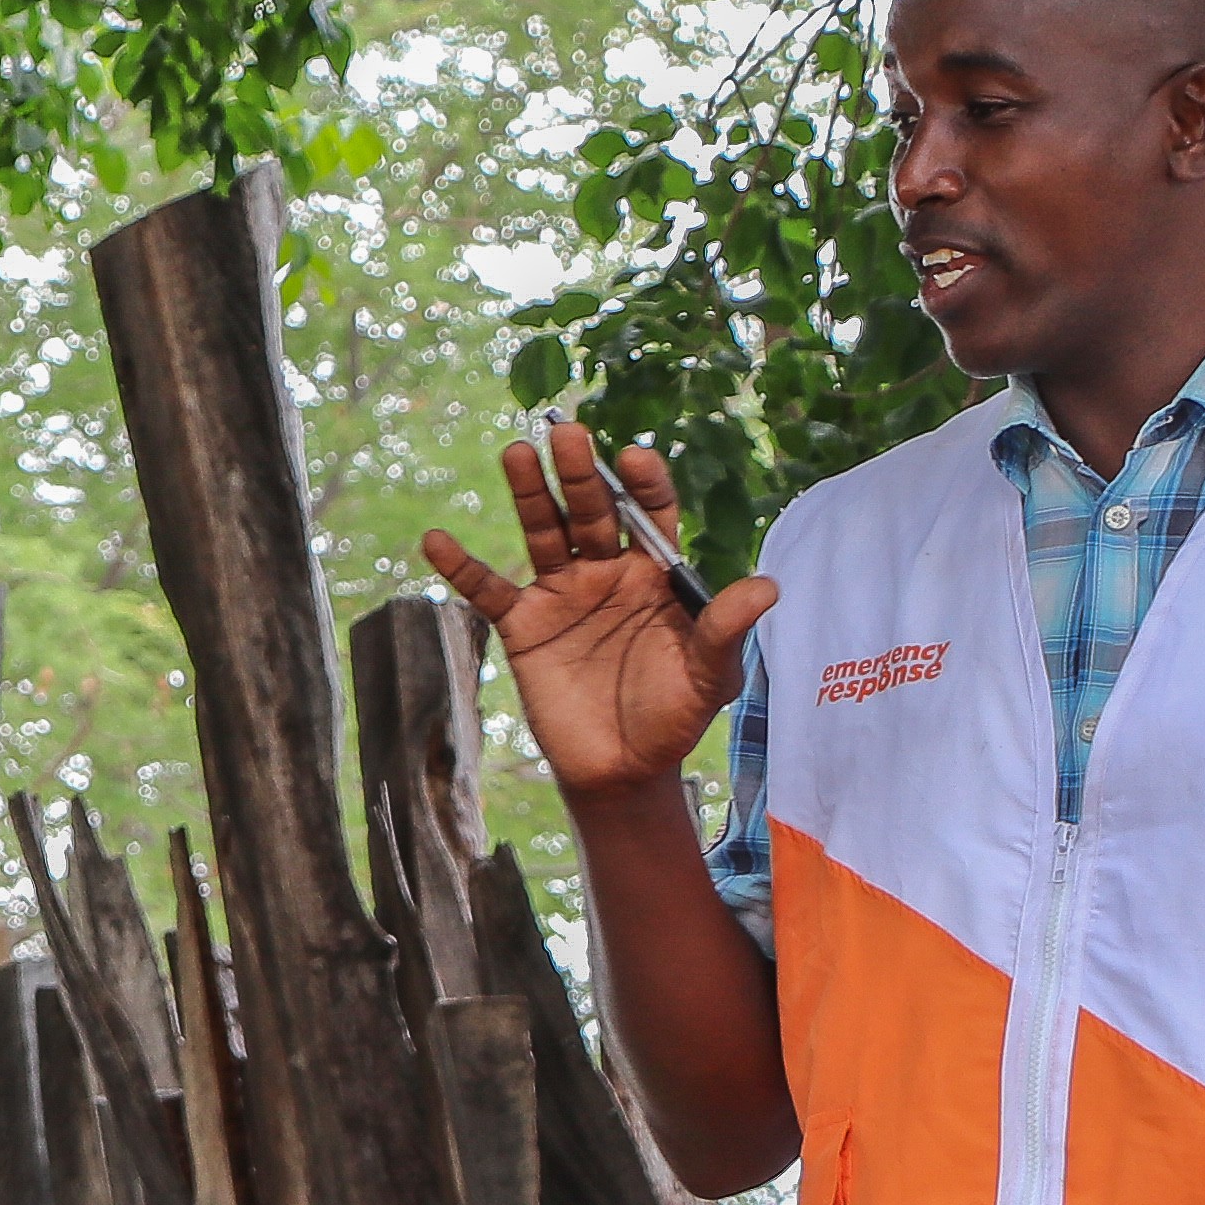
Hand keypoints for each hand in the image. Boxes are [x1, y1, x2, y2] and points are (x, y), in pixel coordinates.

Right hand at [418, 426, 772, 801]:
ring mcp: (562, 593)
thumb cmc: (674, 718)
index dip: (643, 484)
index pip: (650, 512)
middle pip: (591, 510)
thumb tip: (767, 587)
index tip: (633, 458)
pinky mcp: (524, 625)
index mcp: (655, 572)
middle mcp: (607, 571)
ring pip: (543, 531)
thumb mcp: (710, 676)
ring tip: (517, 452)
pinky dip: (461, 567)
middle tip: (569, 434)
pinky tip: (436, 540)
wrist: (623, 770)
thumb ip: (726, 628)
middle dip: (581, 473)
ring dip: (529, 493)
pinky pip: (487, 590)